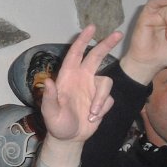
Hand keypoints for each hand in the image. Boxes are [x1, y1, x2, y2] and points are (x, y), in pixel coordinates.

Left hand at [39, 25, 122, 144]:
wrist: (69, 137)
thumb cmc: (56, 123)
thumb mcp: (50, 112)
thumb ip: (49, 97)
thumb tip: (47, 82)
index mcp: (67, 76)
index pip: (75, 54)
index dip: (83, 40)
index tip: (91, 28)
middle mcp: (82, 78)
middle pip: (96, 56)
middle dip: (107, 44)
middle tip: (118, 34)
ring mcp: (93, 88)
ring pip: (106, 82)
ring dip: (101, 99)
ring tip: (92, 114)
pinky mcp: (102, 99)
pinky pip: (109, 98)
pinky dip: (102, 109)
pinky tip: (92, 117)